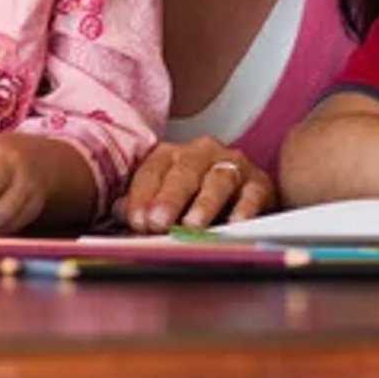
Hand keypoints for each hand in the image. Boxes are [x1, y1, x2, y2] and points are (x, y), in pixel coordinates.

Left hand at [118, 137, 274, 231]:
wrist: (238, 195)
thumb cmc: (189, 200)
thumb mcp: (160, 200)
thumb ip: (138, 205)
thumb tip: (118, 211)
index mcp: (172, 153)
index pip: (153, 170)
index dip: (142, 195)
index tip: (136, 221)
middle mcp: (203, 152)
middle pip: (185, 170)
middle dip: (170, 198)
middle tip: (158, 223)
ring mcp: (233, 165)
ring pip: (219, 178)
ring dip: (205, 203)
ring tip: (192, 225)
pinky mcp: (260, 183)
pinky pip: (253, 193)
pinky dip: (244, 208)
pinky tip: (234, 223)